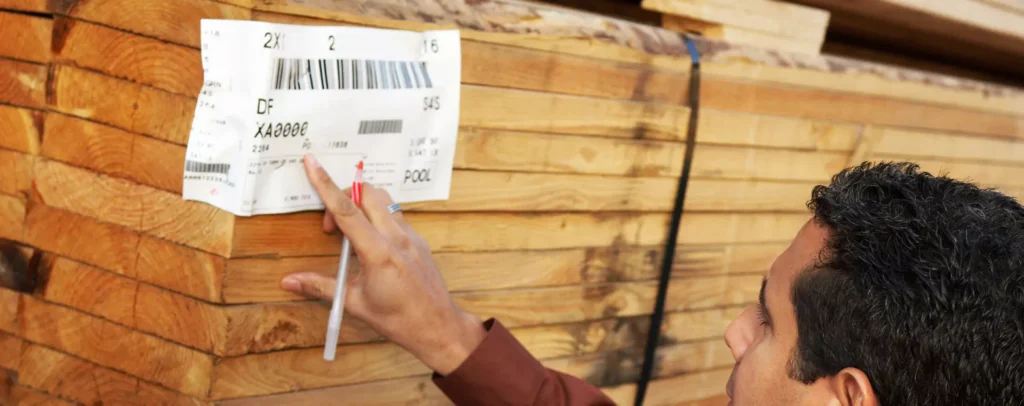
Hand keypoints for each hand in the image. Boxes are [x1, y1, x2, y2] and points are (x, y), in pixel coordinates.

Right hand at [280, 154, 485, 373]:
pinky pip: (395, 215)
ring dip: (362, 205)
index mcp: (378, 253)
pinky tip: (371, 243)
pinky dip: (378, 218)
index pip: (346, 210)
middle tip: (331, 229)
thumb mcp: (354, 304)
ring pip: (384, 200)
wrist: (438, 327)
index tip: (312, 162)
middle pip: (367, 194)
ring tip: (350, 236)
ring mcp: (411, 236)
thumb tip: (288, 281)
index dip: (325, 184)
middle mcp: (397, 237)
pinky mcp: (419, 240)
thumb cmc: (398, 320)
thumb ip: (320, 287)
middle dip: (343, 197)